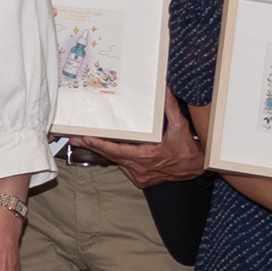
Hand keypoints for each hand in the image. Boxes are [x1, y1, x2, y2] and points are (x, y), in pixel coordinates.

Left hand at [77, 95, 203, 187]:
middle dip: (92, 146)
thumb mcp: (181, 127)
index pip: (117, 151)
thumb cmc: (188, 150)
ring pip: (116, 162)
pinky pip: (123, 166)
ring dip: (103, 152)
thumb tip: (167, 91)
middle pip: (111, 156)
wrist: (196, 169)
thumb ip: (171, 108)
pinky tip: (106, 149)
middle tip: (75, 138)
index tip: (86, 138)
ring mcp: (139, 176)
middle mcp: (140, 169)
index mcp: (147, 157)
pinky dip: (116, 158)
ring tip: (86, 141)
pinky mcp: (140, 179)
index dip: (100, 144)